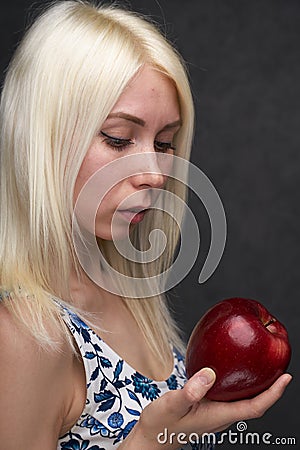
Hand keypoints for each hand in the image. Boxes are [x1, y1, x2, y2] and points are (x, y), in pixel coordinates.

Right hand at [121, 368, 291, 448]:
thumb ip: (190, 391)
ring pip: (243, 399)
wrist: (150, 437)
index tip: (286, 378)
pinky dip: (237, 383)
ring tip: (263, 366)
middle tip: (280, 367)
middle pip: (254, 403)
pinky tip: (230, 369)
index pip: (254, 407)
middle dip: (270, 388)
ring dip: (256, 385)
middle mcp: (221, 415)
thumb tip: (209, 374)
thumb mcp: (171, 405)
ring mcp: (215, 413)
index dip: (273, 394)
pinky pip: (230, 395)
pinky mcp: (208, 407)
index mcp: (218, 416)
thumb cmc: (160, 425)